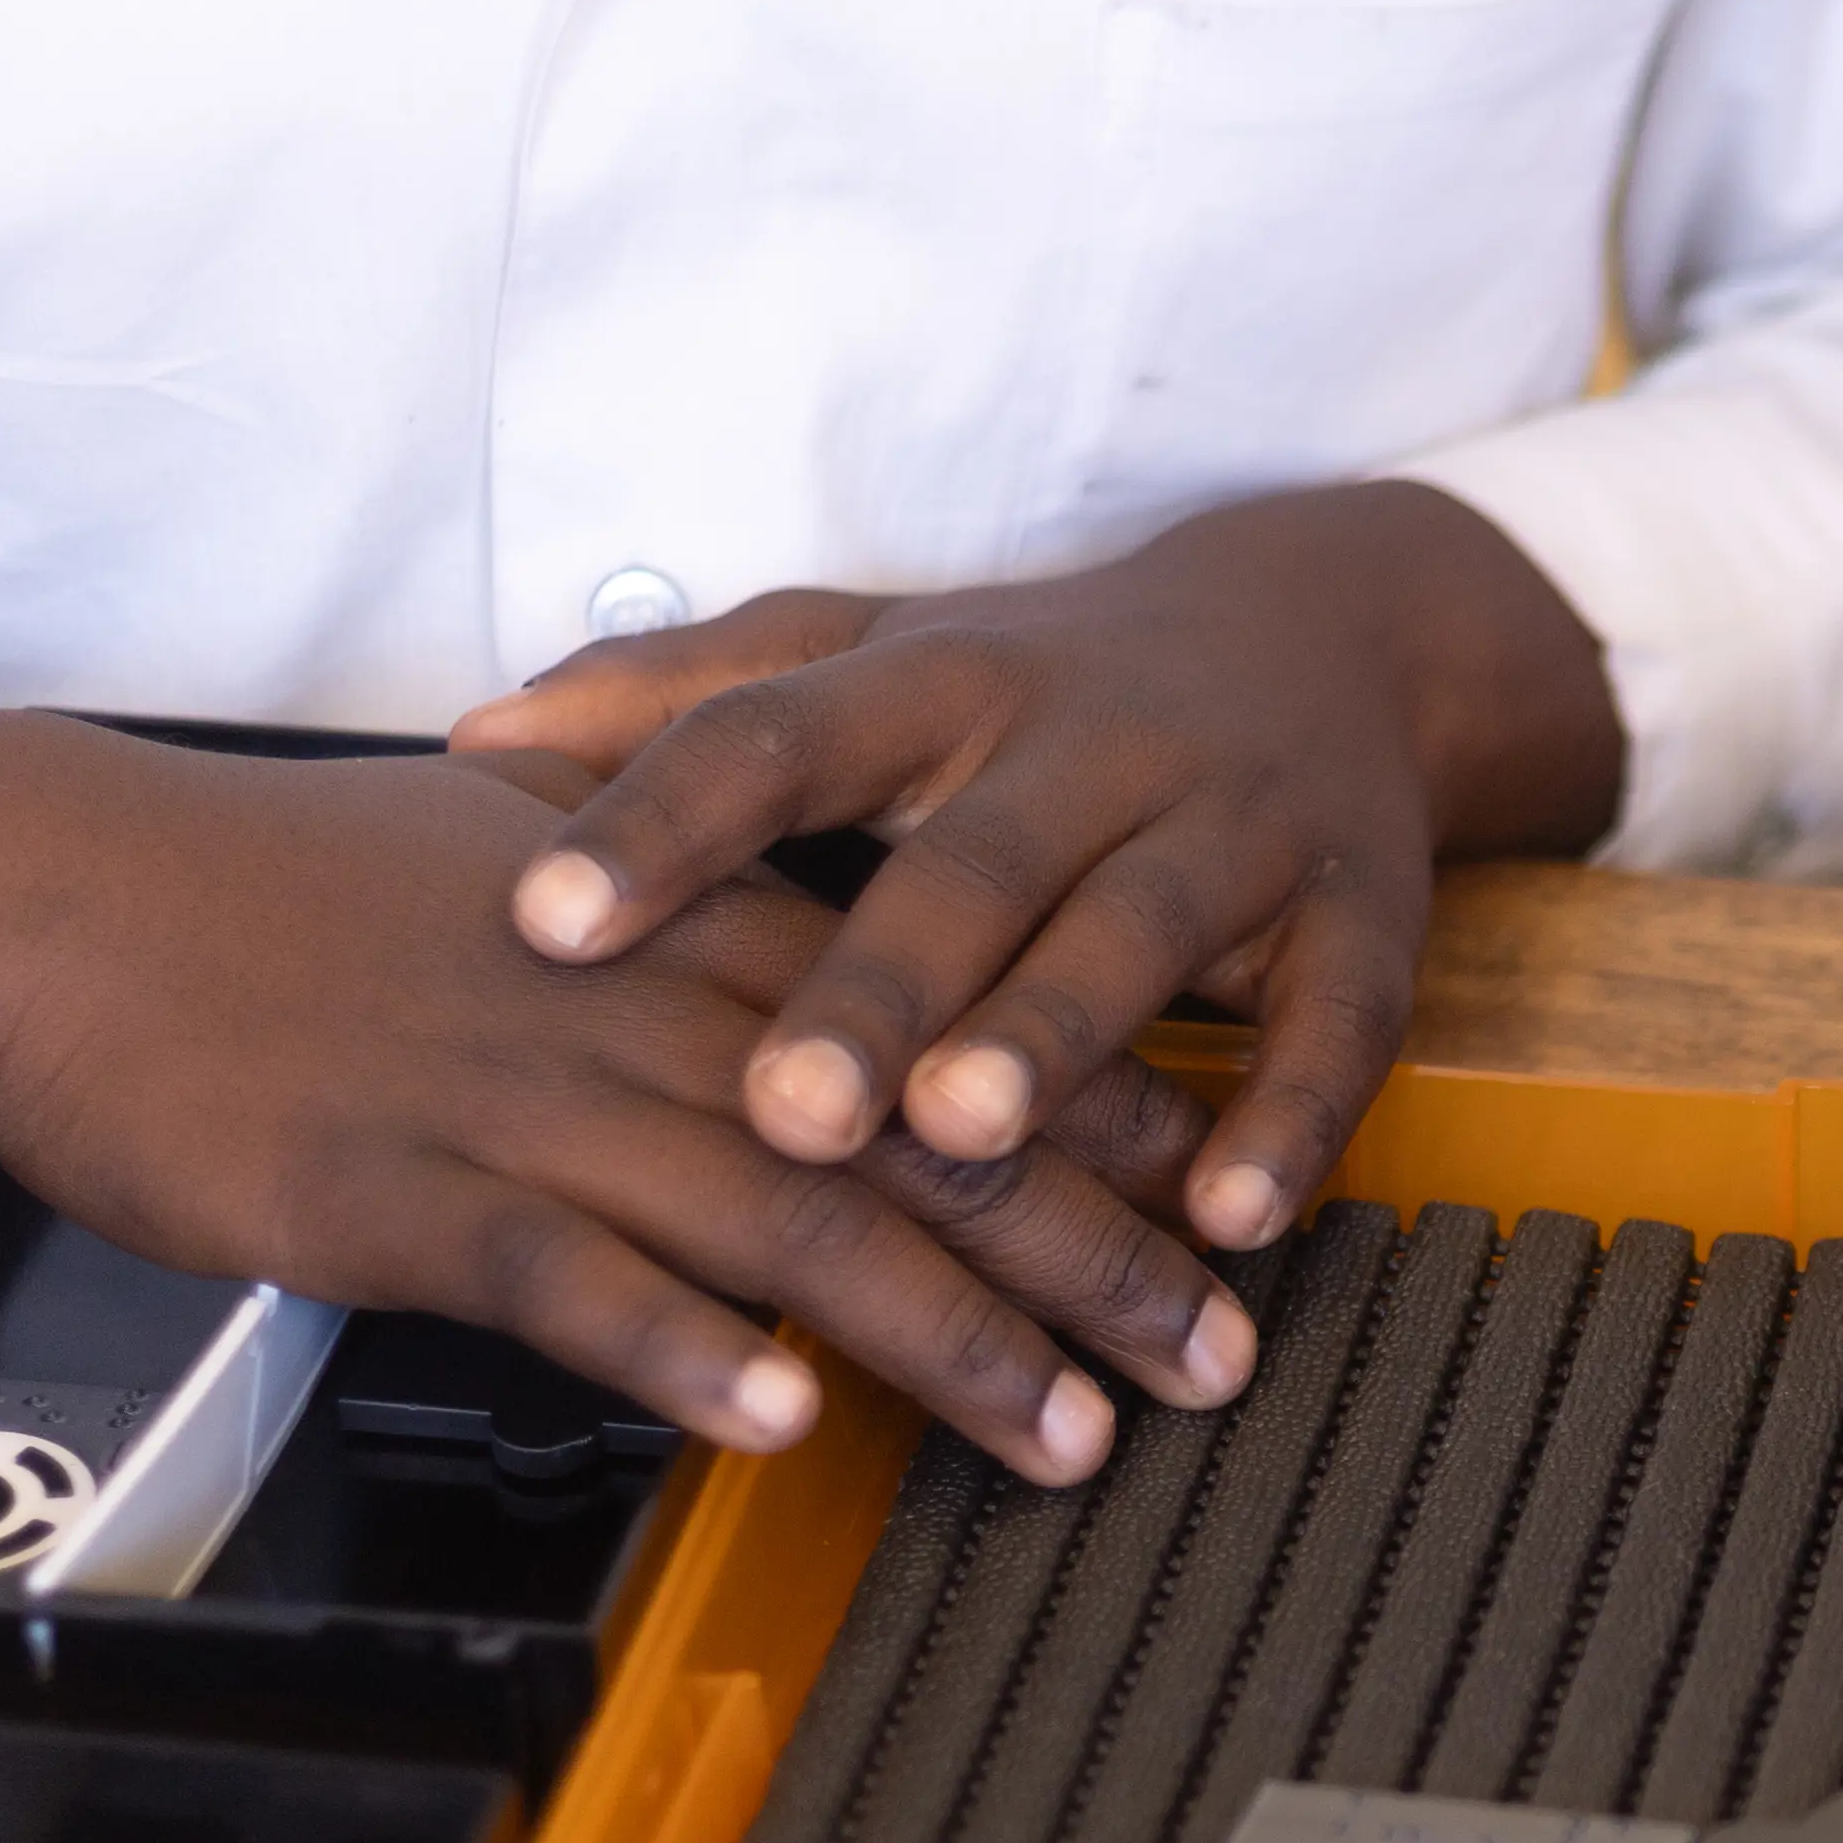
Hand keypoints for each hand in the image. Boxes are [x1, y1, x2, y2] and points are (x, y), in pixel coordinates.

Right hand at [0, 718, 1255, 1485]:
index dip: (1103, 1133)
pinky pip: (574, 1280)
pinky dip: (685, 1350)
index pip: (949, 1032)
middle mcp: (646, 1014)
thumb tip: (781, 971)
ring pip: (790, 1222)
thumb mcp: (516, 870)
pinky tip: (781, 1422)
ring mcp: (531, 1102)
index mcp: (686, 936)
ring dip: (948, 1344)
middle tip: (1219, 1360)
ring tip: (1072, 1434)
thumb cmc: (268, 902)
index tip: (1225, 1211)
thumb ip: (672, 924)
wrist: (50, 900)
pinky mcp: (408, 1189)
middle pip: (919, 1144)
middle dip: (1093, 1261)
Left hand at [453, 481, 1624, 1249]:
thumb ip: (689, 697)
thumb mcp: (876, 656)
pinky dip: (1290, 1119)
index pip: (778, 737)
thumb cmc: (1057, 678)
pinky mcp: (1362, 912)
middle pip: (972, 863)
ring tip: (965, 1138)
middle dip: (875, 987)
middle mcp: (1091, 740)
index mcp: (946, 682)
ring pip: (1143, 930)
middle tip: (778, 1107)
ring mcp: (1235, 822)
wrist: (1340, 627)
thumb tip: (480, 735)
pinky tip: (1227, 1214)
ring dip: (1056, 1037)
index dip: (662, 826)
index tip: (544, 920)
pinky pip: (1334, 1022)